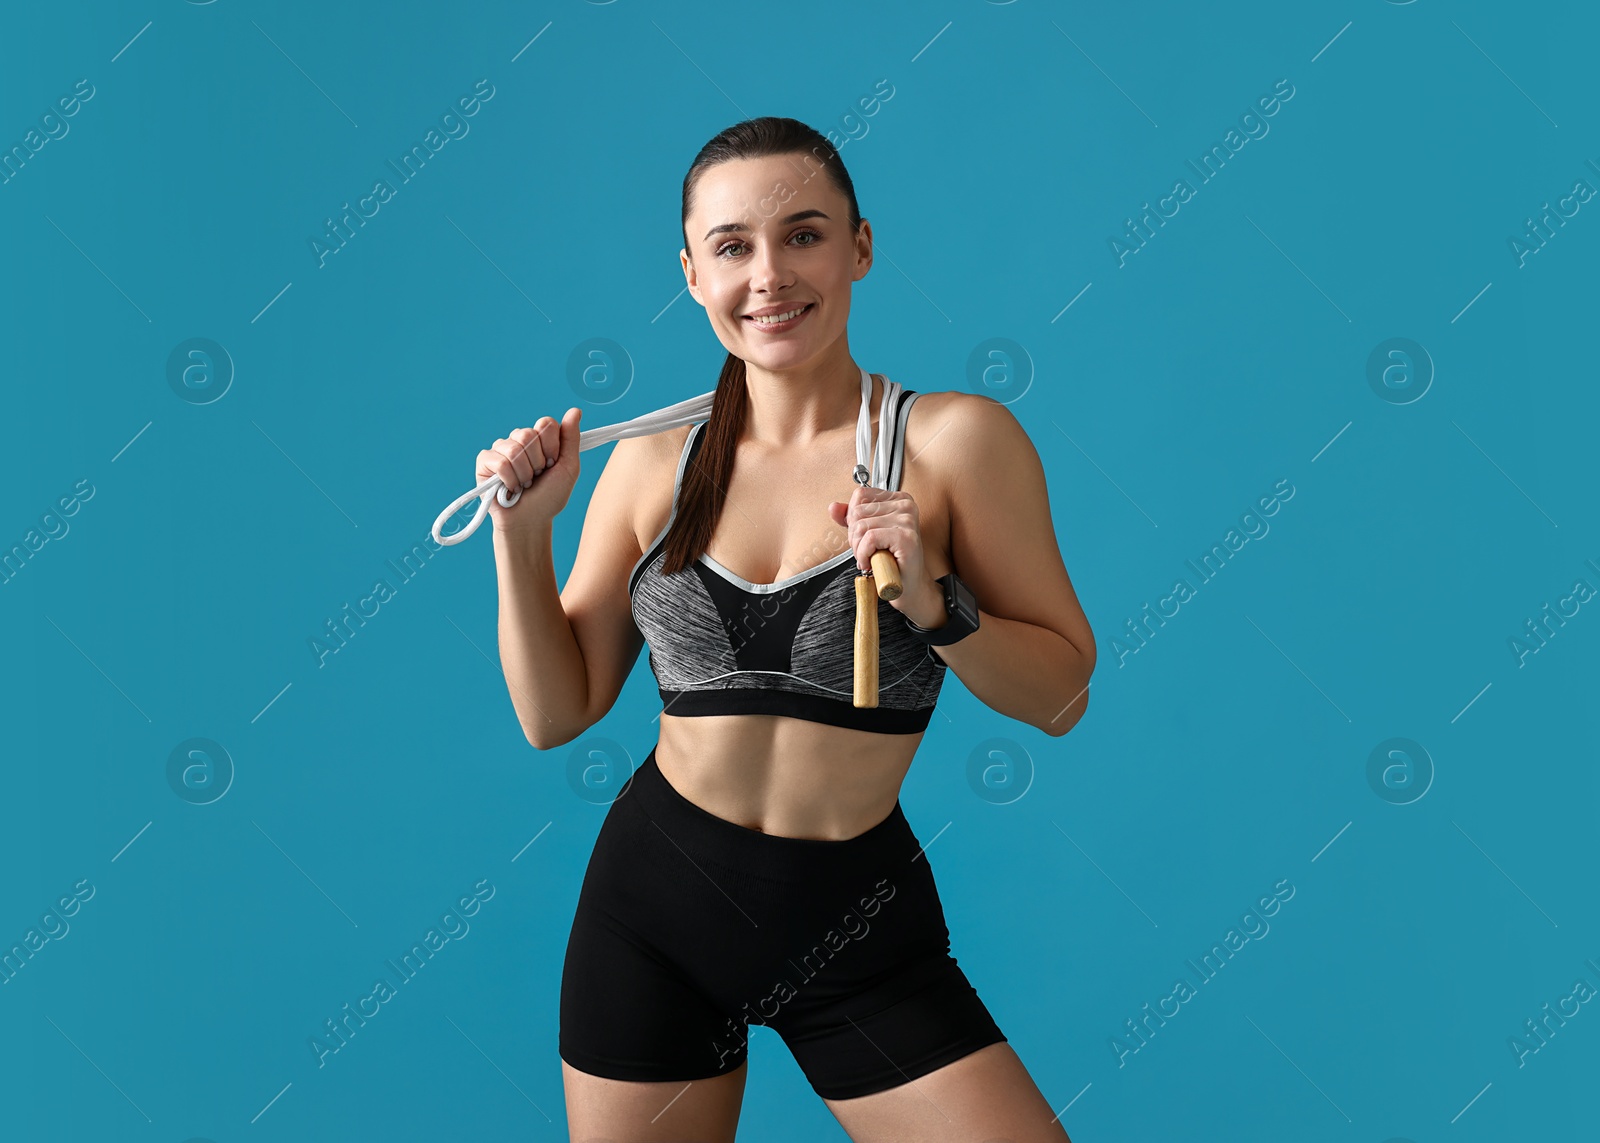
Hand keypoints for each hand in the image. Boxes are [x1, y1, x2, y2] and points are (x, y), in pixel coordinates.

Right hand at [475, 407, 581, 533]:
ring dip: (524, 474)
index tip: (552, 464)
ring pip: (514, 449)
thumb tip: (575, 410)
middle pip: (528, 434)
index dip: (551, 447)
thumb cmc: (550, 497)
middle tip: (537, 477)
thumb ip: (571, 438)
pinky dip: (509, 479)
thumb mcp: (568, 468)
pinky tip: (510, 488)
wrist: (530, 521)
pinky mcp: (485, 462)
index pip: (545, 424)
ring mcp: (500, 449)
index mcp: (539, 438)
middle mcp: (519, 440)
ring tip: (524, 484)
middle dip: (537, 462)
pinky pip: (498, 461)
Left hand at [827, 487, 940, 620]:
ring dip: (859, 549)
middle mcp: (906, 506)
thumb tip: (833, 507)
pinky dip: (863, 554)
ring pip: (861, 526)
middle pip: (858, 512)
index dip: (853, 518)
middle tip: (867, 552)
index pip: (860, 495)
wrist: (908, 586)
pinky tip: (871, 563)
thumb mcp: (868, 534)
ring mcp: (907, 521)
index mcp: (899, 499)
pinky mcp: (905, 537)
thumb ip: (851, 518)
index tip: (864, 536)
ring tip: (871, 558)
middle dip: (855, 537)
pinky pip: (869, 539)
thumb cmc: (891, 560)